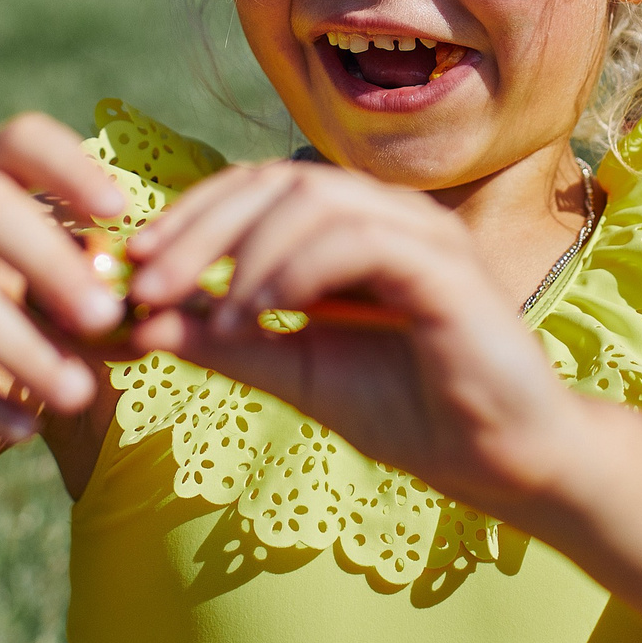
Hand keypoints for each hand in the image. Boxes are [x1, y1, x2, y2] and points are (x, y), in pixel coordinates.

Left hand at [118, 162, 580, 513]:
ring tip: (214, 314)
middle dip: (202, 228)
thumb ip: (229, 343)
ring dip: (247, 253)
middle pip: (278, 181)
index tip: (136, 263)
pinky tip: (263, 315)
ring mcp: (423, 235)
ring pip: (315, 200)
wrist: (505, 461)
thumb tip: (143, 321)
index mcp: (356, 228)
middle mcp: (390, 215)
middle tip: (150, 282)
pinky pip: (360, 241)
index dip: (192, 216)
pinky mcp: (448, 270)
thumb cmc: (414, 411)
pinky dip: (298, 270)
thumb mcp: (300, 373)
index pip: (260, 188)